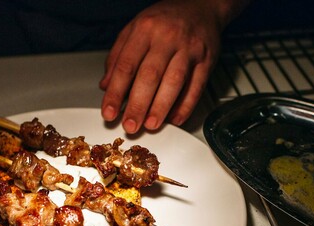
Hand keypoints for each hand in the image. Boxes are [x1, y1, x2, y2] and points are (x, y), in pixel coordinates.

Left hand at [100, 0, 247, 133]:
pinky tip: (175, 118)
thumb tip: (106, 86)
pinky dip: (186, 106)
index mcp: (145, 29)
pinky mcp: (207, 60)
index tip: (109, 112)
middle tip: (130, 126)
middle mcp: (167, 38)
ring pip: (174, 82)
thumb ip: (118, 56)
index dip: (116, 92)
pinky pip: (196, 87)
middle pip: (150, 76)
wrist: (201, 5)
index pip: (126, 65)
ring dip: (162, 107)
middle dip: (138, 105)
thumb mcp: (135, 28)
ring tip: (151, 125)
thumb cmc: (165, 19)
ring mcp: (189, 49)